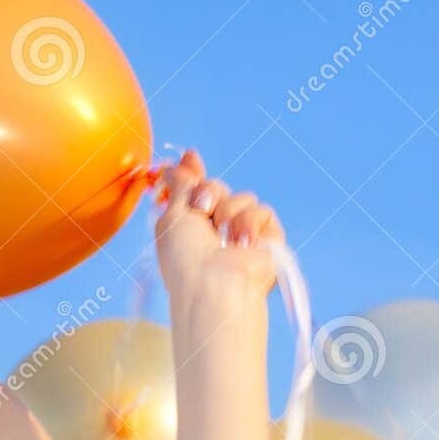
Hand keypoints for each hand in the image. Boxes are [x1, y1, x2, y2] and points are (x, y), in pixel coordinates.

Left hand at [148, 149, 284, 305]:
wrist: (213, 282)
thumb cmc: (186, 256)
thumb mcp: (172, 215)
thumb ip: (179, 186)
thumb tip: (180, 163)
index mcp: (189, 226)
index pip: (195, 190)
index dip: (193, 172)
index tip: (190, 157)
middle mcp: (215, 229)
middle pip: (217, 187)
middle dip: (208, 191)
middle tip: (201, 208)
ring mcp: (241, 234)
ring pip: (241, 197)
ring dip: (228, 210)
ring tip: (221, 234)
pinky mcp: (266, 239)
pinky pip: (262, 211)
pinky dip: (249, 223)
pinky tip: (243, 242)